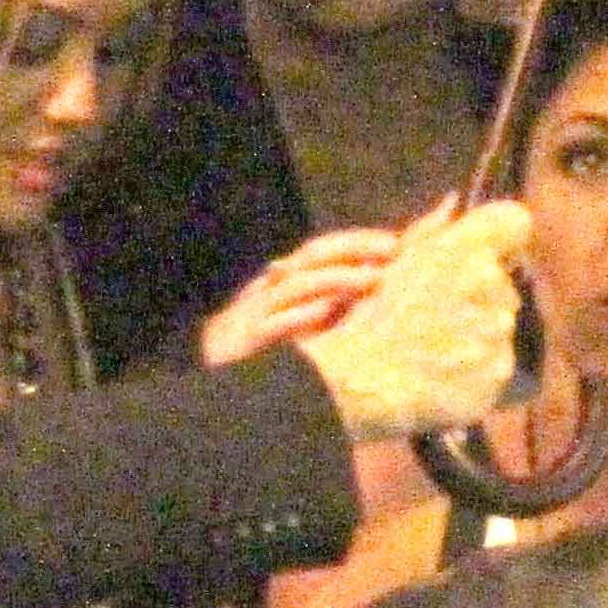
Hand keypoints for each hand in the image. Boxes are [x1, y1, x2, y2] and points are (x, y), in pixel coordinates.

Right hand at [198, 226, 409, 368]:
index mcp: (286, 280)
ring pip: (300, 284)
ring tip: (374, 278)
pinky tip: (325, 311)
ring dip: (339, 278)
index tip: (397, 241)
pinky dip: (300, 314)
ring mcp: (259, 310)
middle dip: (354, 247)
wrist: (210, 366)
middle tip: (393, 248)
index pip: (324, 251)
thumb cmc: (260, 344)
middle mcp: (273, 287)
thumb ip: (329, 303)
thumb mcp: (298, 319)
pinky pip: (275, 323)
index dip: (358, 241)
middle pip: (314, 256)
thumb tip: (370, 286)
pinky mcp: (249, 339)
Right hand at [291, 198, 531, 442]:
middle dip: (481, 298)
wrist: (356, 382)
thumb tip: (453, 202)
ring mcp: (497, 332)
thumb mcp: (393, 263)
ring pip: (502, 327)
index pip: (515, 223)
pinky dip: (477, 372)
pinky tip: (443, 375)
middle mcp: (490, 282)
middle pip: (505, 285)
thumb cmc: (368, 317)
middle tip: (438, 318)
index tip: (484, 259)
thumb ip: (430, 230)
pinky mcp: (498, 373)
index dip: (501, 240)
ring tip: (436, 351)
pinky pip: (497, 366)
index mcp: (465, 246)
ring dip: (479, 336)